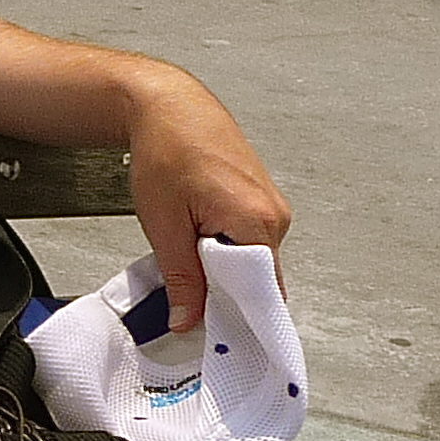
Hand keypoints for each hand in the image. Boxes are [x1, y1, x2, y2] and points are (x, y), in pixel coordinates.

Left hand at [122, 69, 292, 331]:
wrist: (169, 107)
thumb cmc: (167, 150)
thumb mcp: (164, 224)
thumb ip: (182, 278)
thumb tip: (189, 320)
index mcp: (257, 221)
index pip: (260, 293)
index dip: (234, 315)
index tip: (211, 333)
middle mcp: (275, 216)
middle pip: (255, 280)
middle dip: (222, 292)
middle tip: (185, 293)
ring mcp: (272, 208)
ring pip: (249, 262)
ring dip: (219, 269)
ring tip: (185, 247)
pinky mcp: (261, 203)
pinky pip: (247, 243)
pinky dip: (223, 250)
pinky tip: (197, 237)